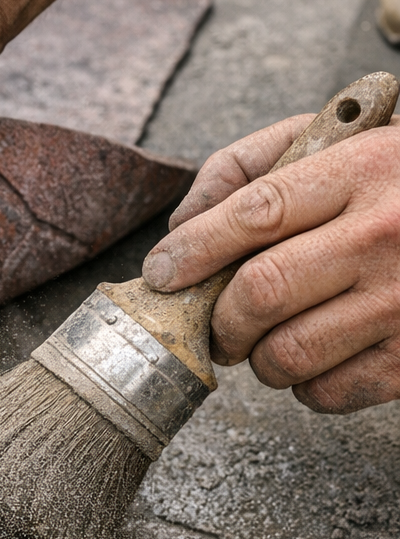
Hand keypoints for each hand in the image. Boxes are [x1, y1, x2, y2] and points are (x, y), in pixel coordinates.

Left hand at [141, 117, 399, 412]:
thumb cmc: (390, 185)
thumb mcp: (333, 144)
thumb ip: (247, 169)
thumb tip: (180, 230)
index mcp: (365, 169)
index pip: (255, 213)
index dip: (193, 250)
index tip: (162, 273)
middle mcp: (388, 234)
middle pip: (260, 294)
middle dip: (220, 318)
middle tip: (218, 322)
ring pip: (285, 355)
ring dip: (259, 356)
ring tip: (274, 334)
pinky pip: (324, 394)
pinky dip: (304, 384)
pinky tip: (321, 353)